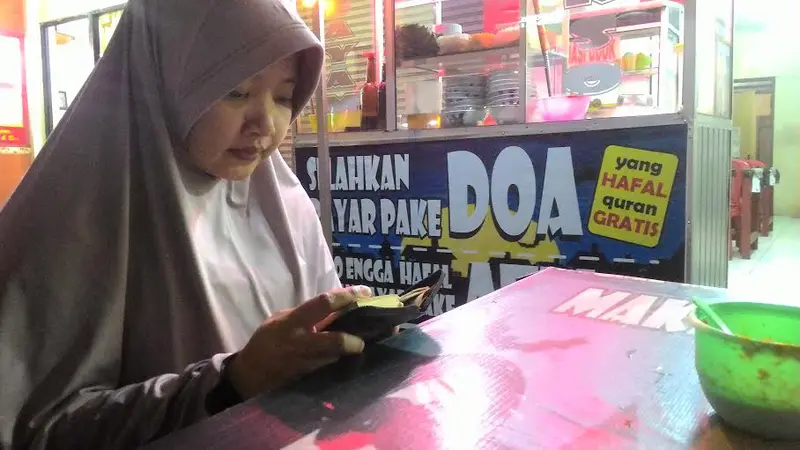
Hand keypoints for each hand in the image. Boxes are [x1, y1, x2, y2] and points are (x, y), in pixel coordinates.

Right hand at [227, 286, 371, 398]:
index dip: (347, 296)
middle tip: (369, 333)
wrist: (249, 374)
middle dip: (354, 338)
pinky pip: (330, 367)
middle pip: (335, 340)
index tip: (365, 292)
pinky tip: (351, 356)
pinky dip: (342, 360)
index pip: (324, 304)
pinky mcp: (309, 378)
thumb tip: (333, 309)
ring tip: (367, 340)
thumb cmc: (266, 341)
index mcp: (293, 322)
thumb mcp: (280, 319)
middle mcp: (301, 343)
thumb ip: (305, 314)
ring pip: (337, 357)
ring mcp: (306, 363)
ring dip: (351, 350)